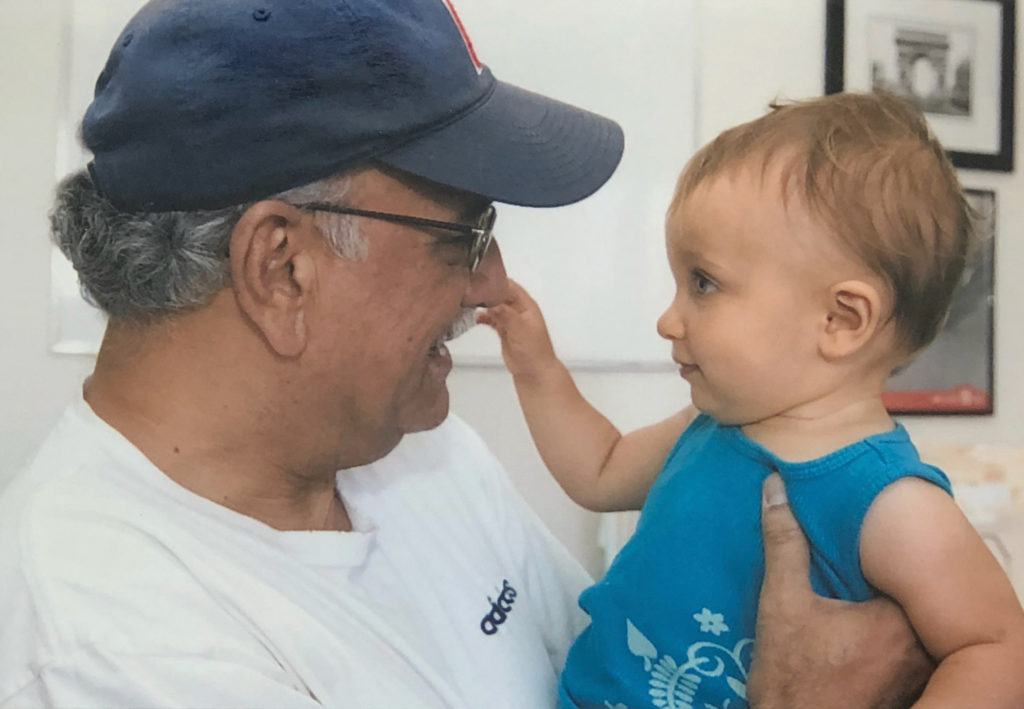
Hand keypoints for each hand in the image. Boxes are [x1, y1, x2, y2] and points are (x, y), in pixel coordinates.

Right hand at [477, 279, 558, 379]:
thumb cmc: (535, 352)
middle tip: (471, 291)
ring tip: (470, 303)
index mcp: (526, 305)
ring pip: (494, 306)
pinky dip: (483, 317)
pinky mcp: (504, 330)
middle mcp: (518, 310)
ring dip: (483, 305)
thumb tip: (491, 301)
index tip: (480, 280)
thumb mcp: (520, 328)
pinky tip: (476, 318)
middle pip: (500, 294)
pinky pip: (491, 319)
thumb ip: (505, 314)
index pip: (509, 286)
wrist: (534, 372)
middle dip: (486, 292)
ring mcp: (510, 320)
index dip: (495, 282)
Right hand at [747, 474, 933, 708]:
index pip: (901, 572)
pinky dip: (884, 647)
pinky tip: (852, 645)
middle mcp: (917, 649)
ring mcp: (914, 677)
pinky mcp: (903, 695)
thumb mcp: (780, 602)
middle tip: (847, 584)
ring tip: (848, 612)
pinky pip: (902, 657)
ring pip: (907, 630)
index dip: (877, 563)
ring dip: (883, 619)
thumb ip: (784, 544)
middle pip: (906, 599)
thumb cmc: (790, 675)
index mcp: (895, 618)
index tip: (852, 558)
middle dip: (880, 589)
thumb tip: (776, 489)